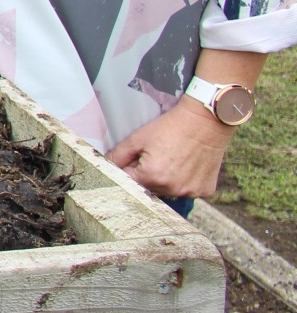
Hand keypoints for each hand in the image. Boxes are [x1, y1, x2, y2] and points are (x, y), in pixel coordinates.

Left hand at [104, 100, 235, 201]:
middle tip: (157, 155)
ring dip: (165, 180)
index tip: (135, 159)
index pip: (129, 182)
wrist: (206, 121)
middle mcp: (172, 189)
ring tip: (172, 158)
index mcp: (152, 177)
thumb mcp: (138, 138)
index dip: (129, 169)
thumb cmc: (171, 127)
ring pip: (167, 191)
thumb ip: (118, 155)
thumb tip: (105, 165)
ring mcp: (190, 191)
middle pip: (148, 188)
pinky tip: (186, 164)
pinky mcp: (204, 191)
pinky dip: (183, 181)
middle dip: (146, 175)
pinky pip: (186, 190)